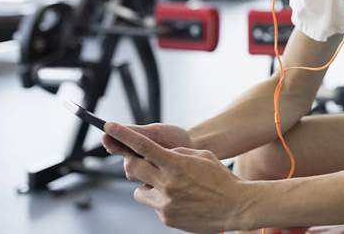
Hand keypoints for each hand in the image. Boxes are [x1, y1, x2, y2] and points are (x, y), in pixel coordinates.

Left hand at [103, 122, 250, 232]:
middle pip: (133, 168)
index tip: (108, 126)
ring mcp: (165, 203)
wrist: (235, 206)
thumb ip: (177, 153)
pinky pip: (154, 205)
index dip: (123, 135)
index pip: (142, 146)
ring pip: (139, 190)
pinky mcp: (166, 218)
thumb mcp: (201, 156)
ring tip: (170, 185)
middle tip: (140, 161)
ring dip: (148, 184)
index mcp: (176, 164)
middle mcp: (166, 183)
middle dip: (132, 162)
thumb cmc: (221, 178)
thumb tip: (160, 156)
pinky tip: (182, 199)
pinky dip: (162, 200)